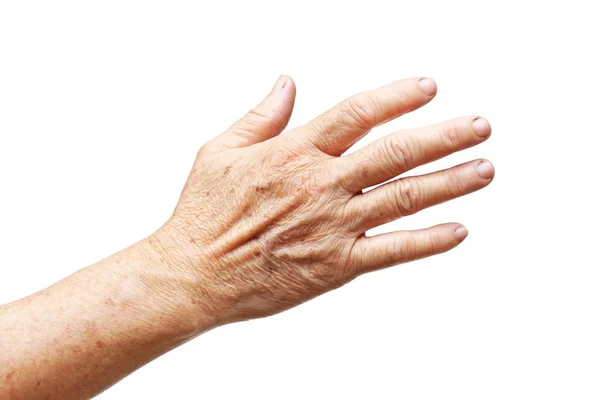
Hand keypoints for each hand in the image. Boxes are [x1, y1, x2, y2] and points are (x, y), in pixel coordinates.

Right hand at [150, 76, 493, 325]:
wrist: (193, 274)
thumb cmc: (204, 214)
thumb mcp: (220, 150)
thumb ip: (260, 115)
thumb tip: (286, 83)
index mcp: (293, 152)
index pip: (357, 114)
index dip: (397, 97)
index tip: (428, 88)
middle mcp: (321, 185)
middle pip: (396, 152)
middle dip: (444, 136)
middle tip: (480, 126)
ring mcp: (332, 226)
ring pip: (403, 197)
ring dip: (449, 181)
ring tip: (485, 168)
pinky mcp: (335, 265)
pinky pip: (391, 251)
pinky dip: (427, 241)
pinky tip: (458, 230)